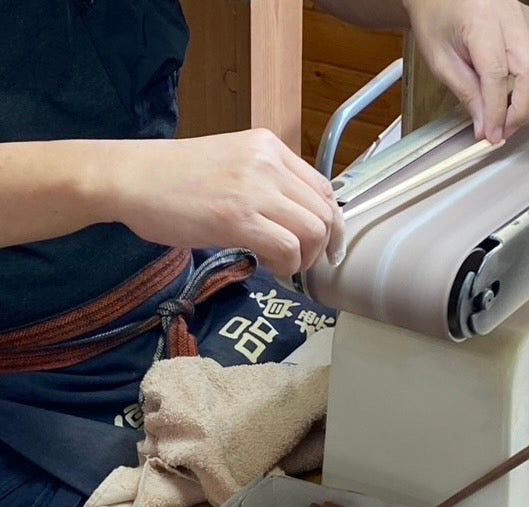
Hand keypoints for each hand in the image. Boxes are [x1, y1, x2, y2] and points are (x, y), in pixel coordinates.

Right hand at [103, 129, 344, 275]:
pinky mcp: (238, 217)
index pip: (323, 187)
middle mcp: (268, 162)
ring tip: (281, 264)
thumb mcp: (231, 165)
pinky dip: (287, 266)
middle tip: (303, 263)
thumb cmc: (172, 178)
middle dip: (322, 246)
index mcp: (269, 147)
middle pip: (325, 211)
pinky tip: (267, 266)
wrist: (128, 178)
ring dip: (305, 258)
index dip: (330, 222)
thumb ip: (266, 183)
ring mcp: (255, 188)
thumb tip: (296, 219)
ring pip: (314, 230)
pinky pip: (288, 248)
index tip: (323, 245)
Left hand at [403, 0, 528, 142]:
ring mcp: (526, 20)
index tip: (491, 136)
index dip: (498, 112)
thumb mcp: (440, 59)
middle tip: (503, 132)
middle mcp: (512, 17)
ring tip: (507, 121)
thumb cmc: (436, 15)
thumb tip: (484, 125)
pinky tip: (513, 102)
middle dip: (522, 112)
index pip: (498, 76)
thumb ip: (466, 92)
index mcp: (482, 21)